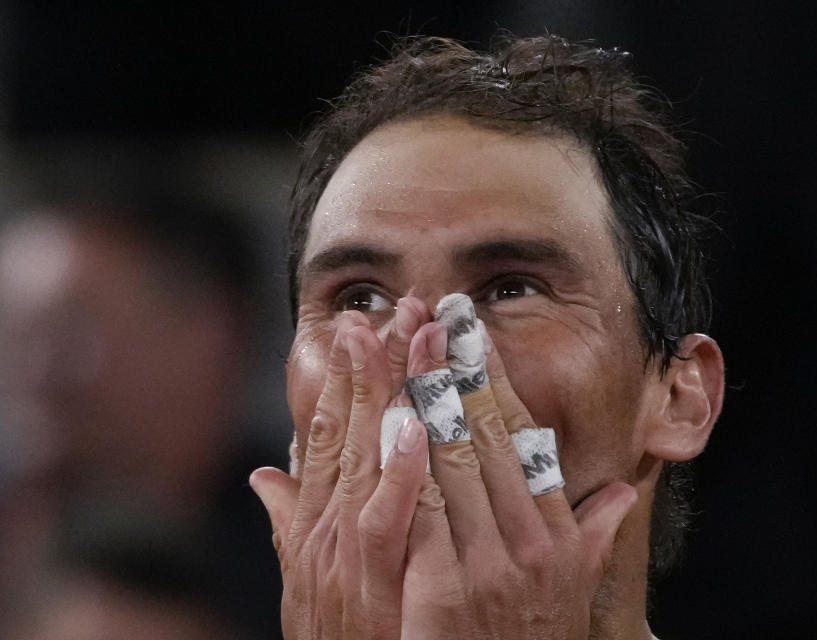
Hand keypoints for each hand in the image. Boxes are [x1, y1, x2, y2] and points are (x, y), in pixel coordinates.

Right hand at [250, 298, 430, 638]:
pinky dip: (396, 474)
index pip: (333, 429)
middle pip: (353, 428)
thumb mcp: (304, 578)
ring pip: (370, 457)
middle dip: (376, 362)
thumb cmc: (336, 636)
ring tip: (415, 337)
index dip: (349, 375)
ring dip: (394, 393)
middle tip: (400, 306)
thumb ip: (289, 523)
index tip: (366, 325)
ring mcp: (347, 551)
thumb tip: (265, 476)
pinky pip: (386, 520)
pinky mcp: (373, 582)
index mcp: (318, 517)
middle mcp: (326, 524)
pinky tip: (414, 429)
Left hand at [399, 311, 637, 638]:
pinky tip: (388, 416)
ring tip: (407, 342)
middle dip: (458, 369)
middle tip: (438, 312)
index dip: (496, 381)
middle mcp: (527, 541)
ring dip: (426, 396)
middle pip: (485, 436)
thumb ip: (595, 534)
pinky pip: (421, 512)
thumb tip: (625, 492)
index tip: (476, 335)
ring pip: (452, 461)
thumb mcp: (575, 588)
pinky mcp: (445, 590)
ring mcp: (487, 564)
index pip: (522, 439)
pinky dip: (405, 461)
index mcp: (556, 532)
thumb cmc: (536, 638)